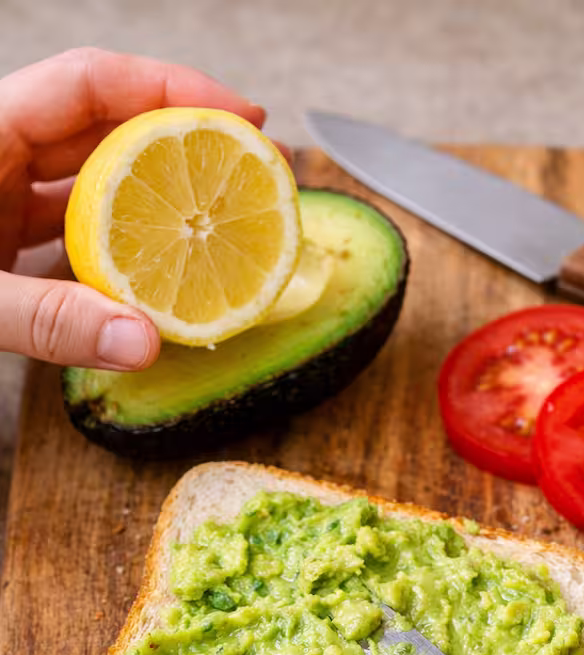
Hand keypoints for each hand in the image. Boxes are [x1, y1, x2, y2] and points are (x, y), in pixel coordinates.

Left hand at [0, 48, 266, 369]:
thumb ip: (49, 321)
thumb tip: (144, 343)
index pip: (90, 81)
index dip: (171, 87)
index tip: (242, 115)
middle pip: (103, 121)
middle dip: (183, 135)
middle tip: (257, 161)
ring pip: (92, 174)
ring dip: (159, 193)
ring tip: (223, 212)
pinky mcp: (1, 235)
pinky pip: (74, 224)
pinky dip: (122, 243)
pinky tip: (163, 267)